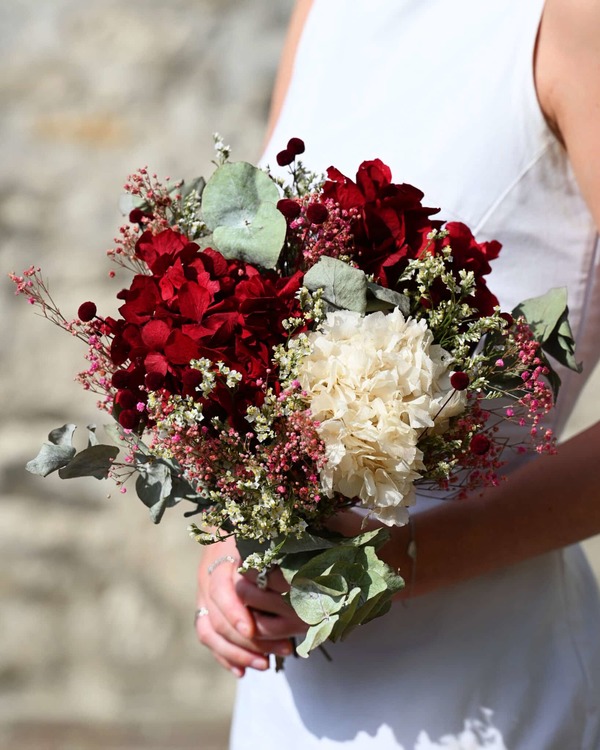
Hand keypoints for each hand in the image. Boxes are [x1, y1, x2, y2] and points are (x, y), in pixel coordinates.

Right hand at [195, 539, 293, 677]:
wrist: (228, 520)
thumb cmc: (256, 528)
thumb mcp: (264, 536)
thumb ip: (275, 557)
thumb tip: (297, 580)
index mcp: (223, 557)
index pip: (222, 591)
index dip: (235, 612)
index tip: (253, 630)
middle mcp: (209, 576)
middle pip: (219, 617)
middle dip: (248, 641)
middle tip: (284, 650)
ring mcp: (203, 592)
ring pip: (210, 630)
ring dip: (237, 653)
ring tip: (265, 666)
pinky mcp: (204, 605)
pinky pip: (207, 635)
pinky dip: (224, 655)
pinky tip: (243, 672)